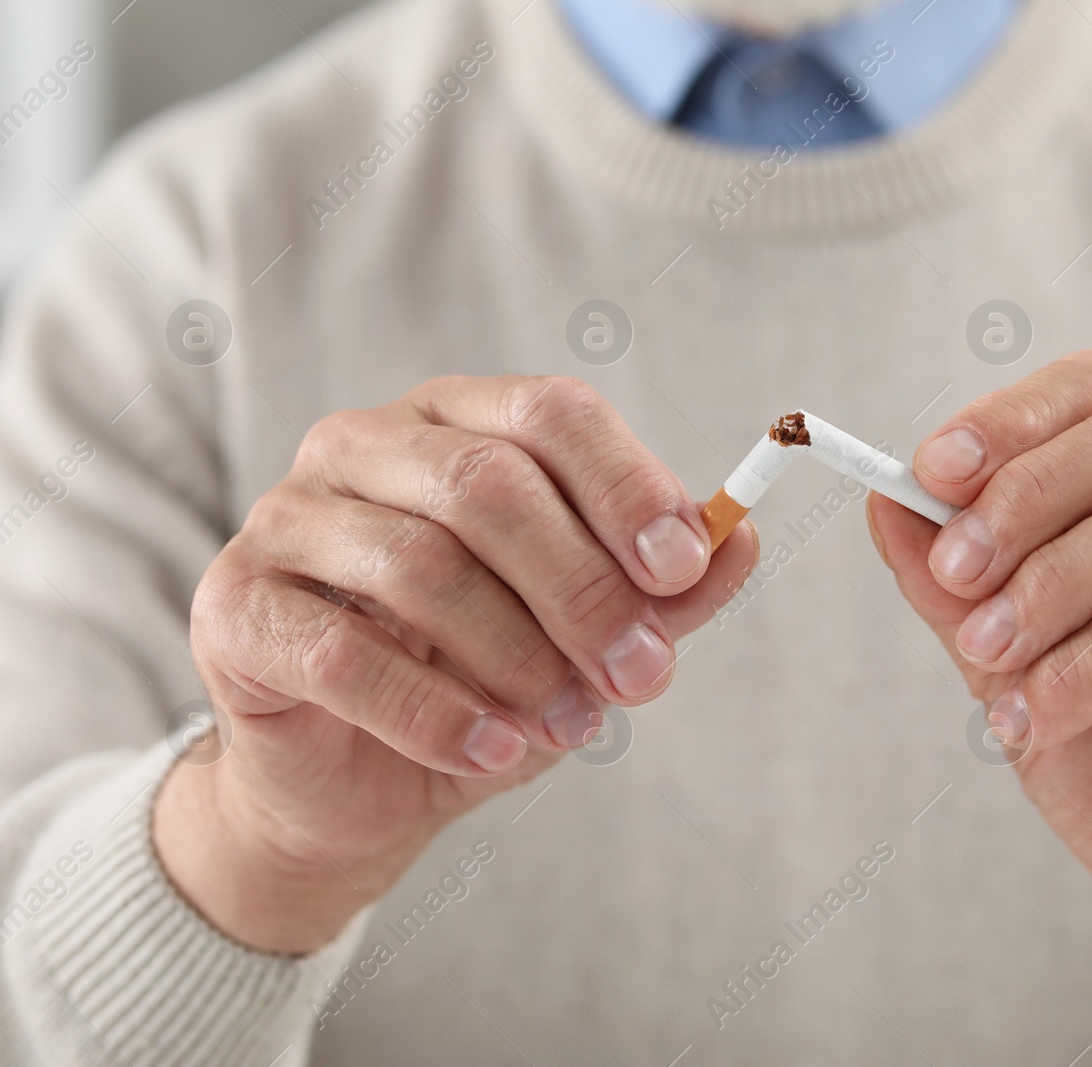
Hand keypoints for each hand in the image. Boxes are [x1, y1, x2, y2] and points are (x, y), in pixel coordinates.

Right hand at [155, 376, 755, 952]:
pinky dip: (436, 712)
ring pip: (421, 565)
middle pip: (490, 487)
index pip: (551, 413)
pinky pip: (343, 652)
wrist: (358, 780)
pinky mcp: (236, 606)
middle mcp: (365, 445)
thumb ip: (661, 591)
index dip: (626, 488)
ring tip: (572, 725)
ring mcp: (289, 517)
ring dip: (518, 658)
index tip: (684, 569)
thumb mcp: (588, 636)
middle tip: (643, 677)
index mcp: (458, 422)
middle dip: (584, 590)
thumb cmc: (482, 680)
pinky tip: (495, 752)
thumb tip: (742, 542)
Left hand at [868, 352, 1091, 1033]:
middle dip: (1025, 496)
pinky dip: (1083, 666)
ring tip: (988, 658)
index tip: (929, 470)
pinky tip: (1040, 716)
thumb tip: (887, 500)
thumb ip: (959, 582)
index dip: (1016, 418)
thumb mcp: (1013, 659)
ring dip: (1050, 585)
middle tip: (955, 574)